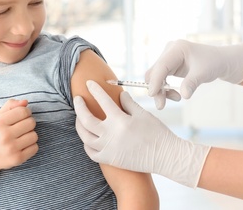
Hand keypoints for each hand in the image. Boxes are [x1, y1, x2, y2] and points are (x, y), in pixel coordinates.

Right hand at [0, 99, 38, 171]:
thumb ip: (10, 105)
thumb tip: (25, 102)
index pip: (23, 111)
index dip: (26, 112)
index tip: (22, 117)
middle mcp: (5, 135)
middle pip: (31, 122)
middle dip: (29, 123)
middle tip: (22, 128)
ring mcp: (11, 148)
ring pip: (34, 135)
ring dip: (30, 135)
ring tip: (21, 137)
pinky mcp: (17, 159)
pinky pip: (35, 148)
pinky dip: (31, 146)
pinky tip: (22, 146)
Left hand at [74, 80, 210, 187]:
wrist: (165, 156)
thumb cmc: (157, 133)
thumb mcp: (143, 114)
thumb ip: (128, 103)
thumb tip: (120, 94)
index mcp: (120, 120)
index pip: (102, 101)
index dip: (94, 90)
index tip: (89, 83)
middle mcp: (111, 135)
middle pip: (86, 119)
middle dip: (79, 107)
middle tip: (77, 99)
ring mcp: (108, 149)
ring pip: (85, 137)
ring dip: (79, 125)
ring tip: (79, 117)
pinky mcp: (110, 159)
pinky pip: (91, 153)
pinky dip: (86, 144)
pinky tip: (87, 137)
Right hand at [145, 39, 242, 108]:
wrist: (220, 61)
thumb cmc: (213, 63)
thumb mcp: (203, 73)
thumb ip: (192, 83)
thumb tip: (184, 95)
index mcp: (177, 48)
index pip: (161, 65)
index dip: (155, 80)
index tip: (152, 94)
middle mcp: (169, 51)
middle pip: (155, 72)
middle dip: (156, 89)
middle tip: (161, 105)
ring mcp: (168, 58)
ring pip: (155, 77)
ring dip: (161, 91)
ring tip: (176, 98)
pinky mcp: (169, 66)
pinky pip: (161, 79)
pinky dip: (165, 89)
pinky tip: (176, 95)